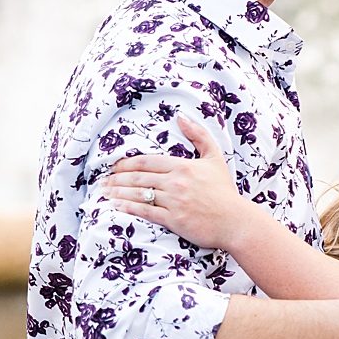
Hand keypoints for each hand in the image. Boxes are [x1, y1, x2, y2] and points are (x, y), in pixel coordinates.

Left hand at [96, 114, 261, 251]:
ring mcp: (174, 202)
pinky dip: (128, 207)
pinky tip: (116, 205)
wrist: (236, 221)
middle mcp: (176, 182)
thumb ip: (198, 135)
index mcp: (183, 166)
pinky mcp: (174, 220)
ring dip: (118, 192)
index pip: (147, 161)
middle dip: (117, 178)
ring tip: (104, 192)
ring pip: (139, 193)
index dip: (126, 163)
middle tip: (102, 180)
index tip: (113, 166)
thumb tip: (181, 116)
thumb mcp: (215, 157)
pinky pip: (145, 212)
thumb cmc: (224, 191)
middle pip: (138, 177)